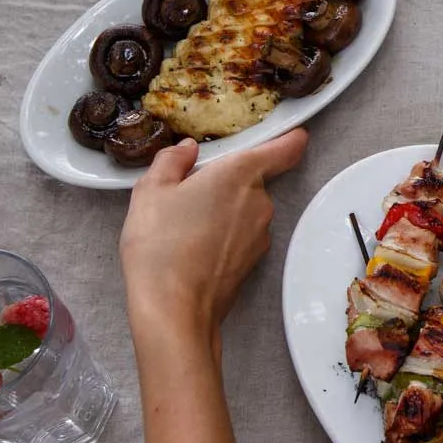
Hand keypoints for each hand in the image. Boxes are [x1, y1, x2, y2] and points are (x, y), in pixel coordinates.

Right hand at [119, 130, 308, 357]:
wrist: (174, 308)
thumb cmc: (160, 244)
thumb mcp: (150, 191)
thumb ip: (171, 161)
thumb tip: (187, 150)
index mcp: (240, 174)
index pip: (285, 149)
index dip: (290, 139)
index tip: (291, 134)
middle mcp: (260, 201)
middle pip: (253, 180)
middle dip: (226, 182)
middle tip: (188, 192)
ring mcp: (261, 233)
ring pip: (245, 209)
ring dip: (223, 210)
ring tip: (183, 225)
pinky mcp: (255, 259)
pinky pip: (242, 234)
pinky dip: (224, 234)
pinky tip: (193, 246)